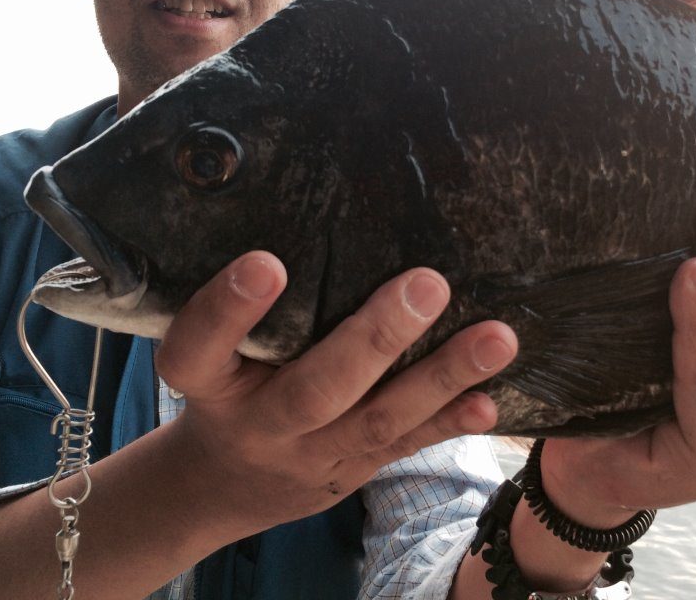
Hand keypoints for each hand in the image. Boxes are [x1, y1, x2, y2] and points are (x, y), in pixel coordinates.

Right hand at [154, 256, 516, 538]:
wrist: (223, 485)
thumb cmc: (225, 387)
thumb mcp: (210, 351)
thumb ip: (243, 307)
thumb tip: (319, 210)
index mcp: (208, 384)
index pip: (199, 348)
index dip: (228, 310)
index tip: (266, 263)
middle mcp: (258, 424)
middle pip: (314, 388)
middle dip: (376, 338)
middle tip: (429, 284)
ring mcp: (310, 456)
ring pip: (377, 420)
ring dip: (440, 377)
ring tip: (496, 339)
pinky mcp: (352, 473)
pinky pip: (403, 448)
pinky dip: (448, 423)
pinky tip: (488, 402)